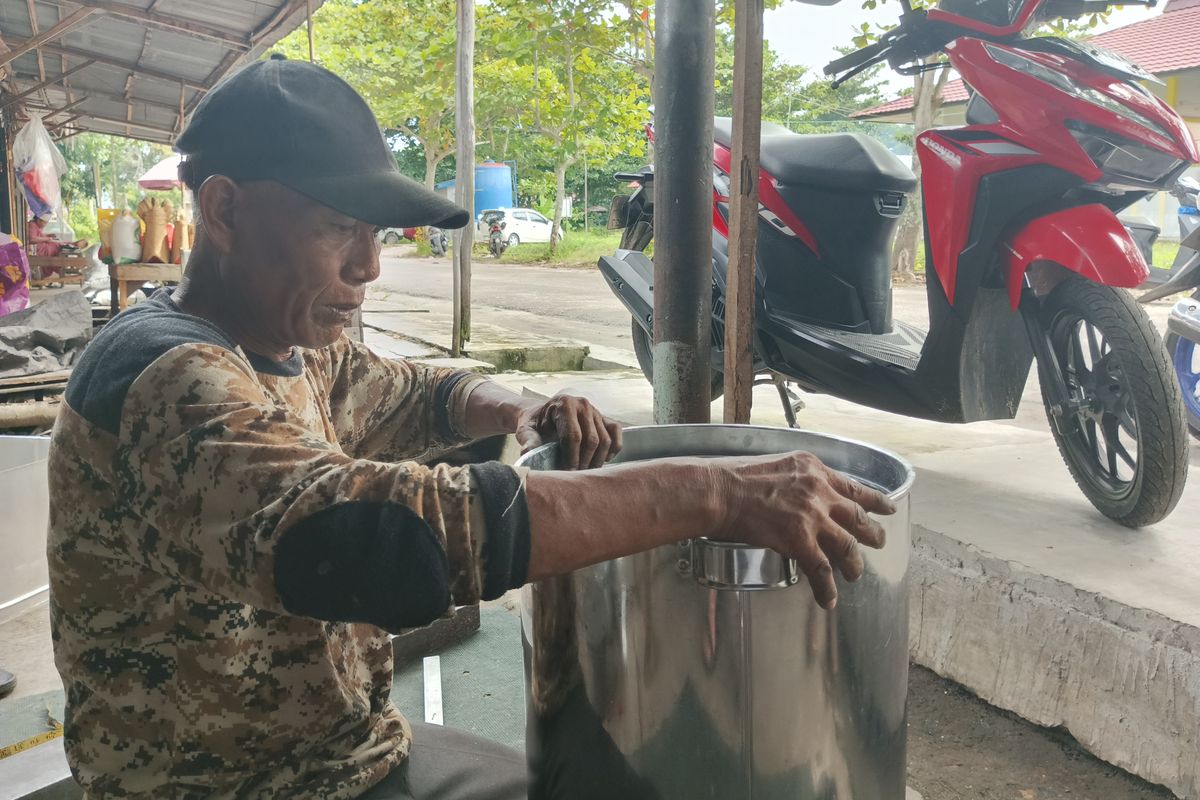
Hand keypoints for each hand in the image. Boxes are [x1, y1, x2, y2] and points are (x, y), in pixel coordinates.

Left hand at [515, 394, 622, 469]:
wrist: (542, 415)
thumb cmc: (535, 424)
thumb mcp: (526, 430)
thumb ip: (528, 440)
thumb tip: (528, 453)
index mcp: (564, 404)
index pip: (573, 436)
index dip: (571, 458)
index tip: (567, 473)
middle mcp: (583, 404)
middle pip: (592, 440)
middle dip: (584, 462)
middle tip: (575, 475)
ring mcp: (596, 410)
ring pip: (605, 440)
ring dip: (597, 460)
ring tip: (585, 470)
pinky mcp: (604, 417)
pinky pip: (616, 434)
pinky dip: (613, 449)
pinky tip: (601, 459)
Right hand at [710, 451, 895, 608]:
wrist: (721, 492)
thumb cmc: (736, 478)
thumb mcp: (778, 465)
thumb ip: (798, 479)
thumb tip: (800, 495)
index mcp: (814, 469)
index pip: (852, 487)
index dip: (874, 500)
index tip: (888, 507)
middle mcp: (820, 490)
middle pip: (858, 515)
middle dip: (872, 532)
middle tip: (880, 541)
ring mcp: (813, 516)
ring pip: (848, 545)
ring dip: (854, 563)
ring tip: (856, 573)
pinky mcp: (800, 540)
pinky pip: (822, 570)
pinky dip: (827, 588)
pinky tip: (828, 600)